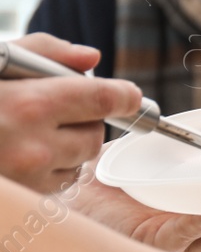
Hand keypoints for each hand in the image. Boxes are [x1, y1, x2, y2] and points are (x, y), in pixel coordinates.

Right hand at [0, 34, 142, 192]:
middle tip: (59, 108)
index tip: (130, 95)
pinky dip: (49, 168)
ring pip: (79, 161)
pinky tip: (17, 153)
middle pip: (96, 134)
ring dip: (68, 146)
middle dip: (87, 121)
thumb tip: (91, 59)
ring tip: (28, 130)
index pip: (103, 99)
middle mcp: (34, 145)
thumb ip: (44, 53)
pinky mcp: (25, 198)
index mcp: (29, 104)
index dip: (123, 95)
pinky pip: (57, 182)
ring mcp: (28, 177)